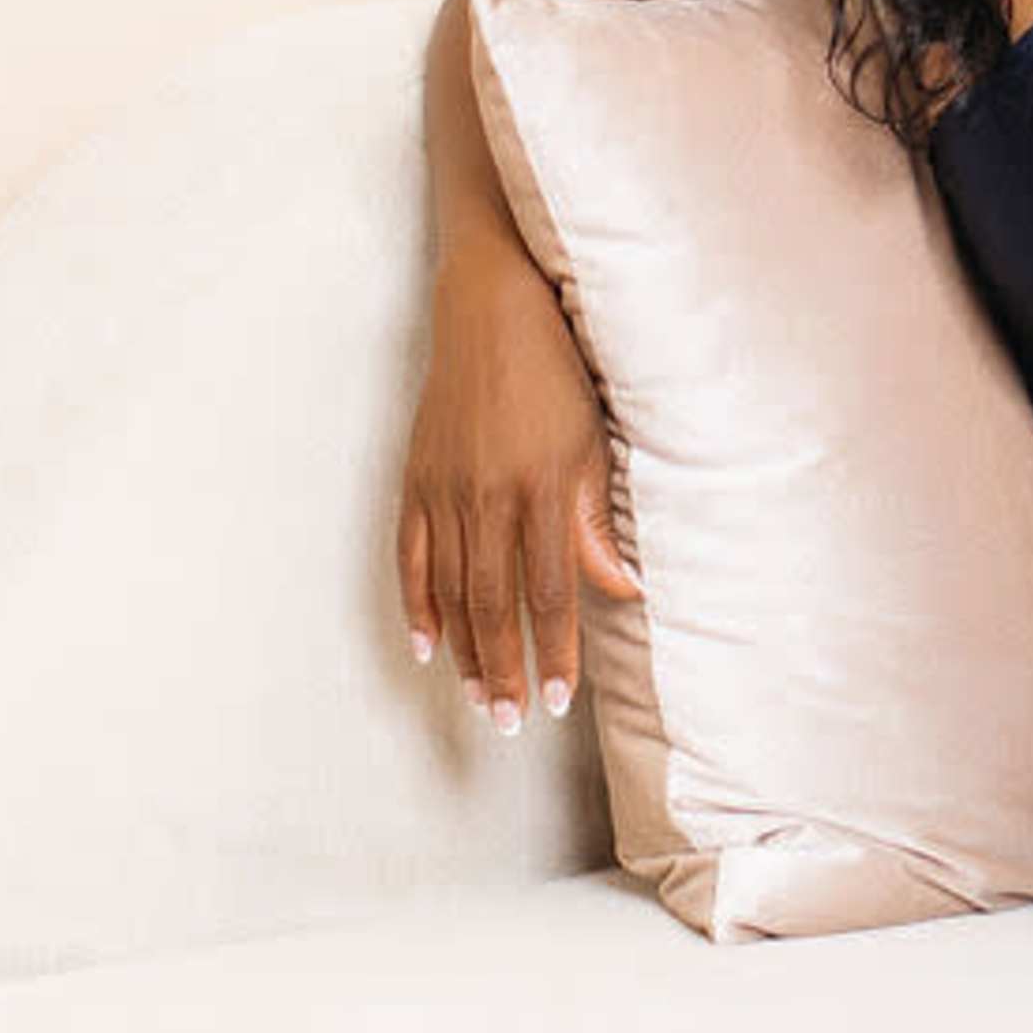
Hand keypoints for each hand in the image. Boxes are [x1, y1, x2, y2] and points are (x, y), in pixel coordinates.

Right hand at [397, 257, 645, 730]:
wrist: (492, 310)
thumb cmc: (555, 372)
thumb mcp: (591, 444)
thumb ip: (595, 525)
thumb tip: (621, 590)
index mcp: (539, 490)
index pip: (548, 594)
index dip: (553, 653)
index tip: (558, 700)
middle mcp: (487, 498)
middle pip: (495, 605)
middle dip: (505, 670)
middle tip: (510, 722)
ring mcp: (445, 491)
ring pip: (453, 591)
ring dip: (466, 651)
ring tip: (478, 699)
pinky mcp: (415, 479)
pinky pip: (411, 557)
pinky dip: (417, 604)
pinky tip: (425, 645)